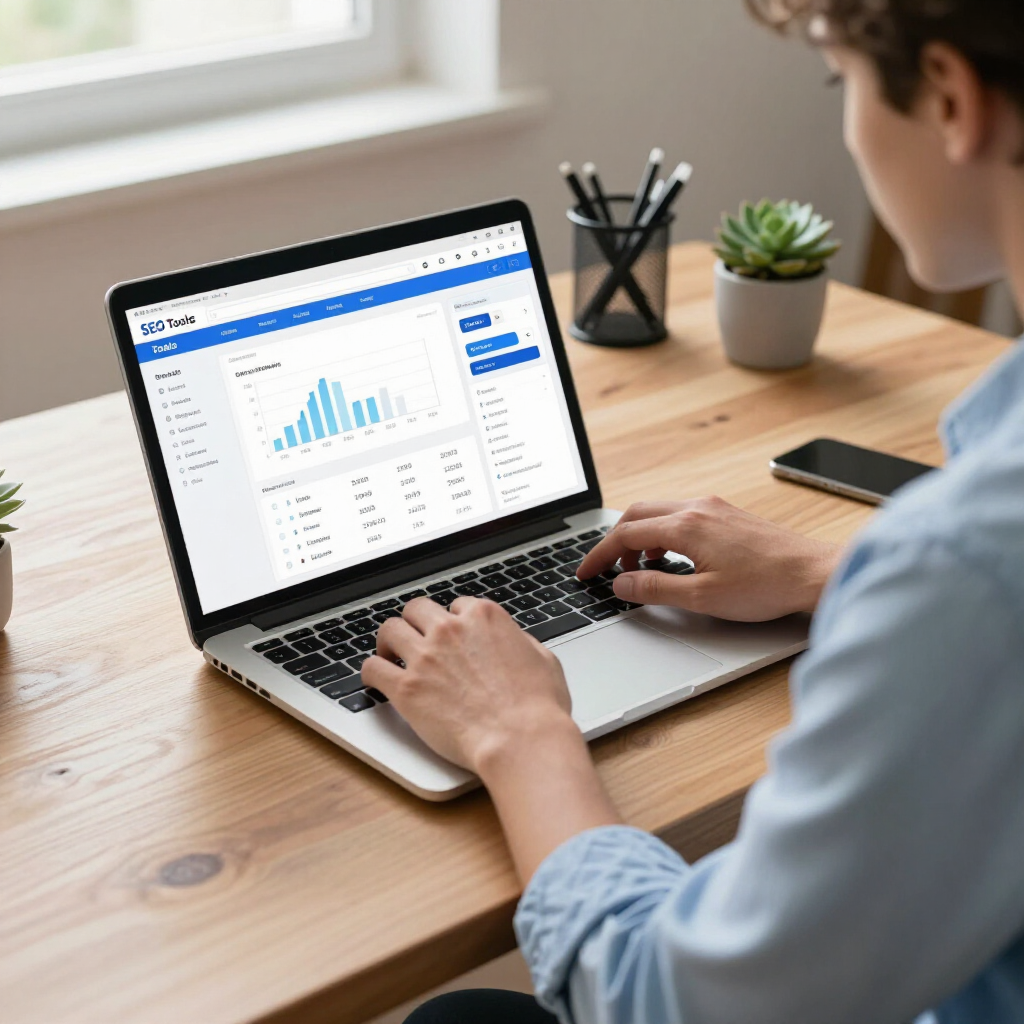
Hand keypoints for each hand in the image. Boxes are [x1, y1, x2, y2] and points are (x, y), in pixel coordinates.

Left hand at [362, 596, 574, 773]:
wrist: (520, 740)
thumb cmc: (538, 707)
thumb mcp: (544, 659)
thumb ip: (520, 641)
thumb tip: (512, 641)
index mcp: (484, 617)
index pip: (457, 605)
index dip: (453, 621)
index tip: (451, 635)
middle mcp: (451, 630)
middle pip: (417, 609)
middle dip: (416, 622)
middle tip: (414, 638)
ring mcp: (425, 657)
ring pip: (389, 630)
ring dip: (388, 641)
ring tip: (389, 654)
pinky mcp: (406, 688)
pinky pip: (372, 668)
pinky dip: (370, 672)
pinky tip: (375, 680)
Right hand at [578, 497, 840, 621]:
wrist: (815, 574)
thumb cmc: (767, 586)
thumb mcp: (701, 597)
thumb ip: (655, 589)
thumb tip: (621, 585)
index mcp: (686, 525)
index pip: (626, 534)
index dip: (599, 556)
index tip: (586, 573)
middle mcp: (698, 508)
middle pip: (638, 514)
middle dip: (615, 542)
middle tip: (606, 570)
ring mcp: (715, 508)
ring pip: (660, 512)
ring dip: (641, 537)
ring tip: (639, 570)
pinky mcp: (728, 515)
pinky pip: (681, 515)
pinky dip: (663, 533)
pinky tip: (671, 558)